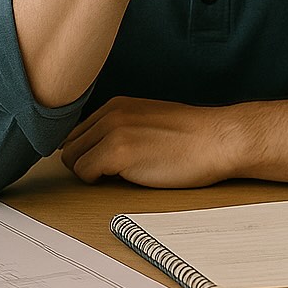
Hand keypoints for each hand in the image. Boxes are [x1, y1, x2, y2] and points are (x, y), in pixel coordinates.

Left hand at [60, 94, 287, 190]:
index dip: (83, 151)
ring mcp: (112, 131)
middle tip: (106, 174)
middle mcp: (110, 114)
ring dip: (89, 172)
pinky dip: (97, 182)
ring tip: (118, 176)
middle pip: (69, 145)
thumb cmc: (191, 137)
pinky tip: (123, 179)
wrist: (219, 139)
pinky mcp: (118, 152)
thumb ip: (120, 130)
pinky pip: (85, 173)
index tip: (95, 163)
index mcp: (116, 106)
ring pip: (72, 159)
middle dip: (82, 162)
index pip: (76, 131)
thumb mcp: (149, 122)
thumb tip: (96, 153)